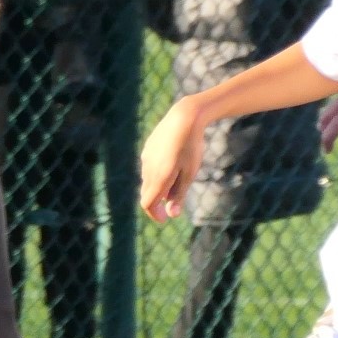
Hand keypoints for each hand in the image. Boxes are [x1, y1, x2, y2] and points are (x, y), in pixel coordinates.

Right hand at [139, 97, 206, 221]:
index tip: (165, 219)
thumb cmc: (191, 147)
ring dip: (158, 186)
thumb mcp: (189, 173)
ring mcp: (146, 158)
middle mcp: (148, 169)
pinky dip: (157, 173)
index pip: (148, 204)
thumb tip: (172, 215)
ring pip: (148, 179)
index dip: (155, 214)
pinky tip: (172, 164)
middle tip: (172, 203)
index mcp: (158, 178)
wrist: (184, 118)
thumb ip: (179, 195)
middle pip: (147, 193)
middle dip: (157, 201)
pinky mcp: (148, 148)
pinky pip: (149, 166)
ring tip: (176, 180)